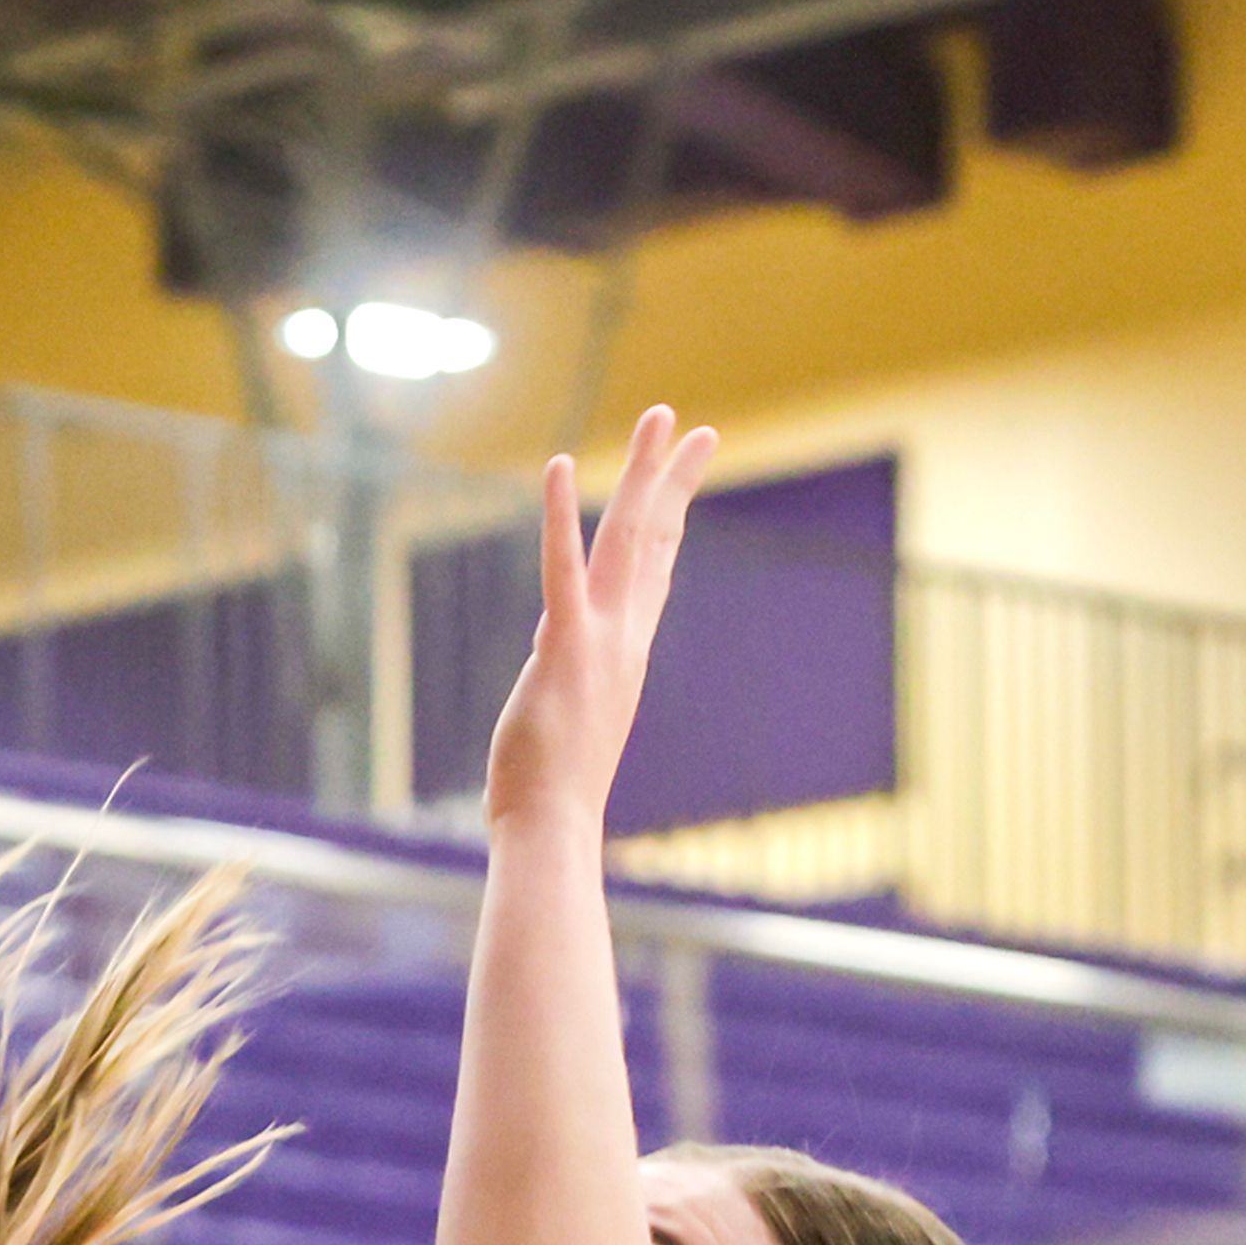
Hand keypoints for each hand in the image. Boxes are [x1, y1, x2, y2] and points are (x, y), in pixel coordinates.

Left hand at [482, 404, 719, 833]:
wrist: (552, 827)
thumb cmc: (551, 794)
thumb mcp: (566, 725)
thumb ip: (566, 685)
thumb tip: (553, 668)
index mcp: (626, 653)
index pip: (656, 573)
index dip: (672, 521)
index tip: (683, 480)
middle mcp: (625, 638)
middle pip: (656, 542)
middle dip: (673, 480)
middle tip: (694, 427)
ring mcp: (601, 639)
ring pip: (629, 539)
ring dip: (645, 474)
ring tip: (662, 417)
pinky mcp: (564, 646)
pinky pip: (563, 567)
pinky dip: (561, 514)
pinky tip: (561, 465)